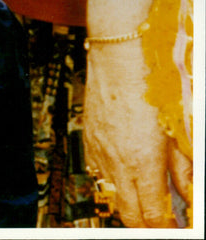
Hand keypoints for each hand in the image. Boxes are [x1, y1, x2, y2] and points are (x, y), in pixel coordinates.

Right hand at [83, 40, 176, 226]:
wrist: (118, 57)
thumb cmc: (152, 84)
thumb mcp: (179, 130)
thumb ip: (184, 169)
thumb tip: (190, 197)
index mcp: (142, 161)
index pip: (151, 215)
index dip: (164, 229)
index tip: (176, 229)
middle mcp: (116, 160)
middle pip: (128, 214)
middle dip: (145, 226)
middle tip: (162, 225)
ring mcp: (99, 150)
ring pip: (112, 194)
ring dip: (129, 204)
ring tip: (147, 203)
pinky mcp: (89, 139)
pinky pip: (98, 172)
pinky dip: (114, 182)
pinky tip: (128, 175)